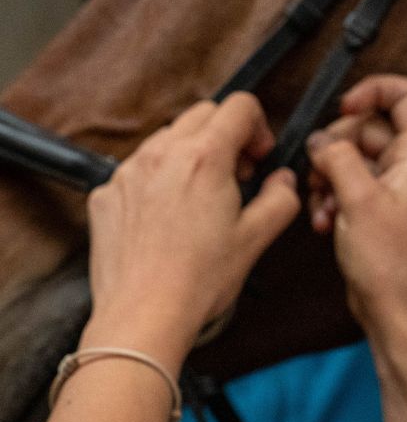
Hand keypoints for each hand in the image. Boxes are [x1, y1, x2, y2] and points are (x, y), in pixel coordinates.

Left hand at [84, 93, 300, 366]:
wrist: (144, 314)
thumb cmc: (199, 280)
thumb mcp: (256, 239)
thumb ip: (281, 199)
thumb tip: (284, 181)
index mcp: (204, 158)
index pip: (239, 106)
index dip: (258, 128)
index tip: (259, 157)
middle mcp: (162, 154)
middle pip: (203, 114)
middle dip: (227, 137)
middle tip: (238, 177)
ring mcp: (128, 172)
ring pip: (167, 138)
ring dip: (192, 155)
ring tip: (203, 199)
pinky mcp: (106, 194)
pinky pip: (139, 168)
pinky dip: (160, 179)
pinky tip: (170, 218)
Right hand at [307, 75, 406, 335]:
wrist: (395, 310)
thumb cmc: (392, 264)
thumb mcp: (358, 200)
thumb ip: (337, 157)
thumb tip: (321, 139)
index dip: (374, 91)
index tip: (344, 109)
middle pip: (369, 126)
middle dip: (337, 145)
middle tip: (323, 171)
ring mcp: (394, 187)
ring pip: (353, 156)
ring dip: (329, 176)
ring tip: (326, 205)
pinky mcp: (378, 208)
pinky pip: (349, 184)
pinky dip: (332, 197)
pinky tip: (326, 221)